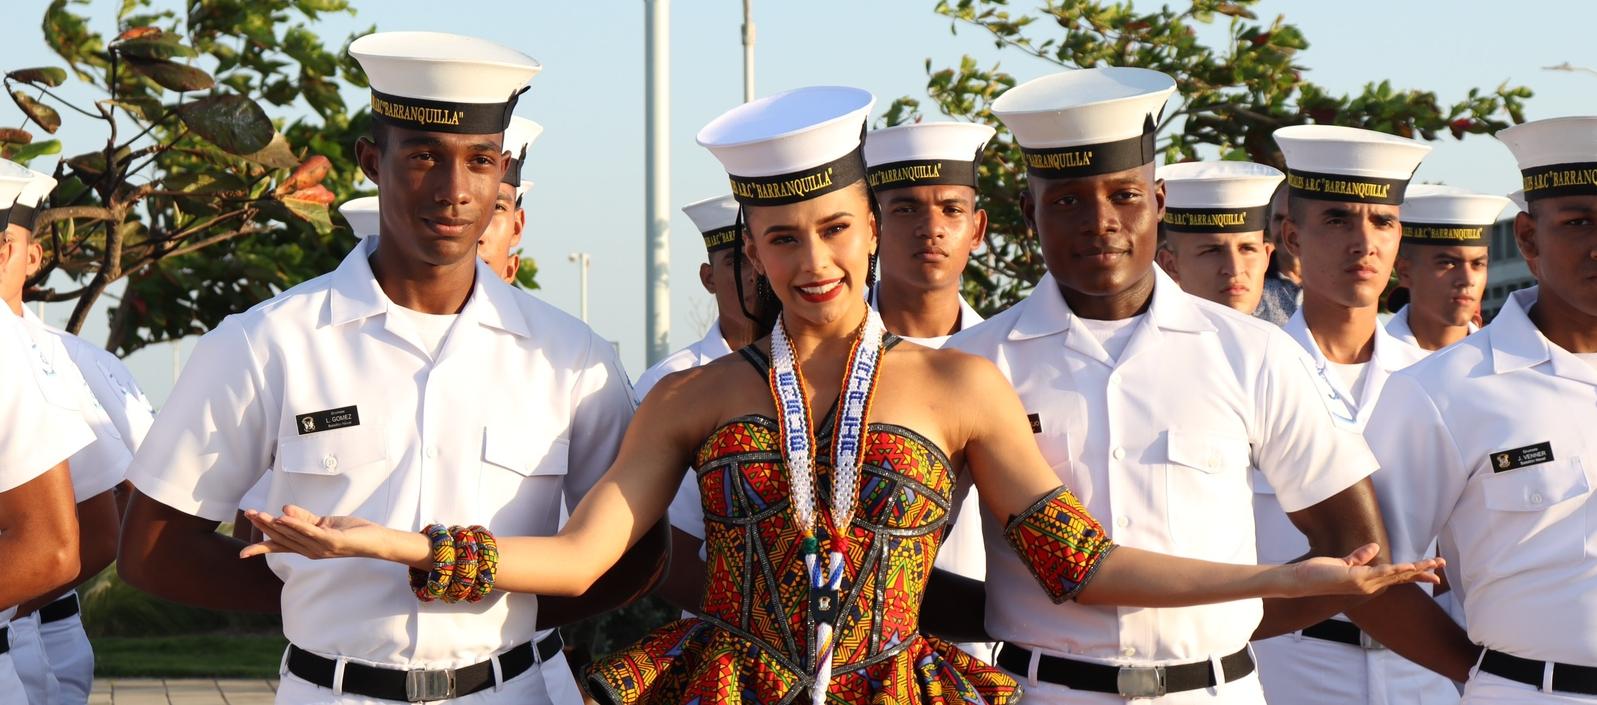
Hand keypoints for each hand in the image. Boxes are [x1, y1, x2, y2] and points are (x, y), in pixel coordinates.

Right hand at [238, 505, 398, 560]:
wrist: (375, 540)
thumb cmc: (351, 533)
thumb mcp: (324, 523)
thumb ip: (304, 518)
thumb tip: (284, 510)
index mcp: (307, 547)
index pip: (281, 546)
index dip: (262, 547)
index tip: (242, 554)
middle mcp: (311, 551)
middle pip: (283, 538)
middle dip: (265, 526)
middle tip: (249, 514)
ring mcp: (321, 548)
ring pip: (293, 535)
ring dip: (275, 524)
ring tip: (260, 514)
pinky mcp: (331, 541)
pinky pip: (310, 531)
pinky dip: (296, 524)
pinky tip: (284, 517)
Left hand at [1284, 543, 1443, 597]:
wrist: (1302, 580)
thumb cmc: (1321, 573)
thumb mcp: (1344, 563)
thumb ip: (1360, 557)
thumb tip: (1376, 547)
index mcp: (1370, 580)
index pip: (1398, 577)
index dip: (1417, 575)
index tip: (1435, 574)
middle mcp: (1370, 585)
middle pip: (1403, 577)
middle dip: (1423, 571)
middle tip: (1443, 565)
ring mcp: (1364, 583)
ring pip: (1396, 575)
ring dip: (1416, 569)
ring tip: (1433, 563)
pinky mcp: (1356, 579)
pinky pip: (1380, 573)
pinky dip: (1395, 570)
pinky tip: (1408, 566)